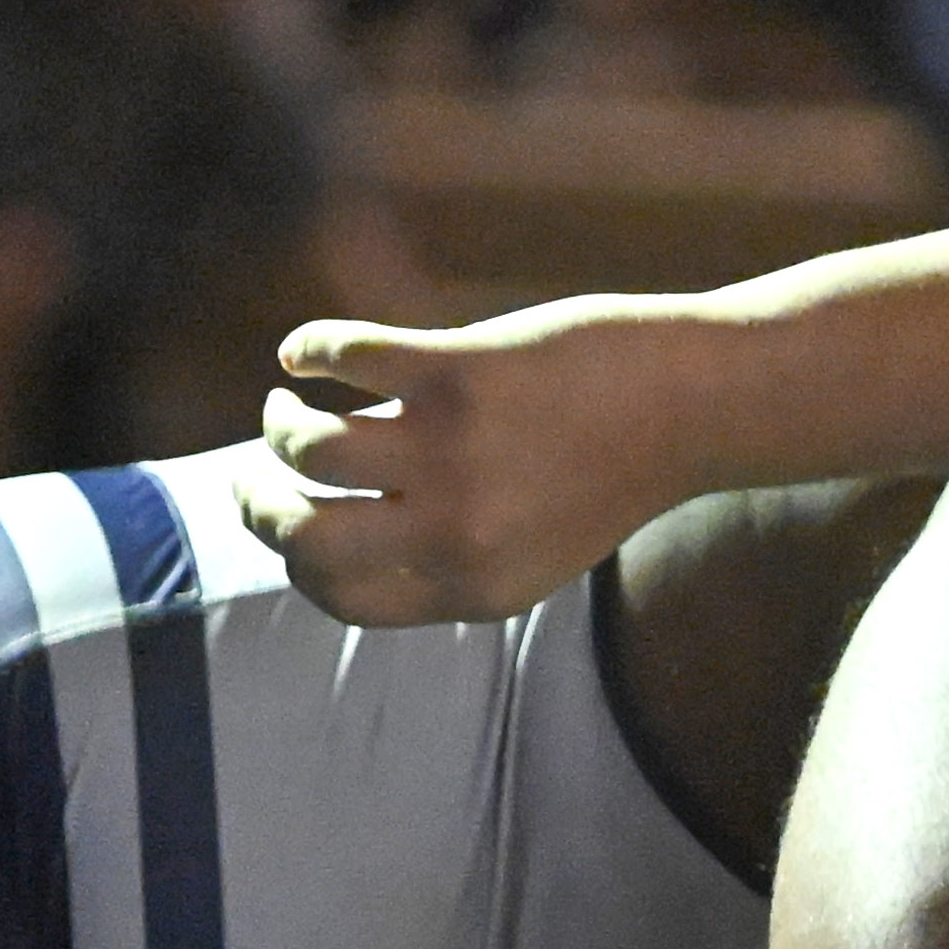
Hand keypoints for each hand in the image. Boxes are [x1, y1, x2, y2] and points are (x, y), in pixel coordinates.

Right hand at [239, 298, 689, 627]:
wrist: (696, 405)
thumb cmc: (608, 475)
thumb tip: (327, 548)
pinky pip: (346, 357)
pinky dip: (308, 351)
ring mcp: (456, 450)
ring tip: (286, 405)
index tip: (290, 526)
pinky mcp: (461, 369)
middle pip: (302, 534)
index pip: (338, 597)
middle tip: (253, 473)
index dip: (294, 564)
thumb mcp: (533, 555)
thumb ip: (444, 567)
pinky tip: (304, 354)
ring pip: (309, 445)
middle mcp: (456, 530)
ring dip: (279, 423)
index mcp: (473, 589)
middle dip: (256, 504)